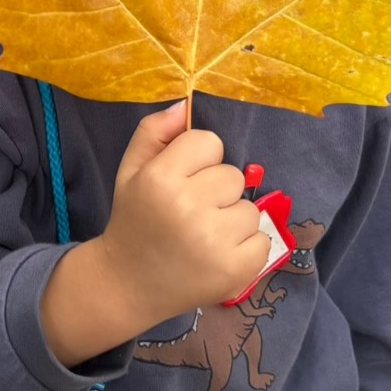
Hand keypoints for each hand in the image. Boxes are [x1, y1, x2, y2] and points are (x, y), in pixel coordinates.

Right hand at [41, 104, 266, 364]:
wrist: (127, 285)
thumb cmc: (133, 221)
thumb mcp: (131, 171)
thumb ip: (154, 132)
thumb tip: (185, 105)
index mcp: (160, 179)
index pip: (209, 142)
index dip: (198, 161)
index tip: (182, 181)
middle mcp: (189, 208)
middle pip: (233, 176)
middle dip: (217, 192)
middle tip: (191, 214)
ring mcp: (215, 242)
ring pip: (250, 209)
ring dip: (232, 220)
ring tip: (204, 236)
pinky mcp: (236, 270)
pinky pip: (263, 240)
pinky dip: (245, 248)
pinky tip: (217, 256)